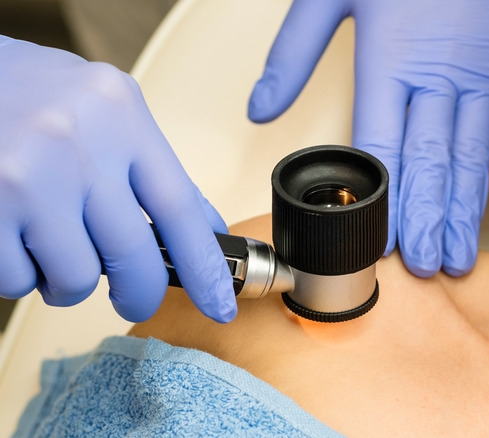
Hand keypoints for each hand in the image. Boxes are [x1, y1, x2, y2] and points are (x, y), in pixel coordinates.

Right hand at [0, 37, 236, 322]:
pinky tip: (15, 240)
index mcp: (120, 115)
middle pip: (135, 257)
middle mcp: (78, 144)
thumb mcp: (102, 109)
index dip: (205, 266)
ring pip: (77, 278)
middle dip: (139, 293)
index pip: (181, 206)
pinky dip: (20, 274)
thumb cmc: (23, 91)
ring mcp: (28, 178)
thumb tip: (201, 227)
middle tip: (132, 298)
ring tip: (51, 246)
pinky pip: (19, 280)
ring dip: (67, 279)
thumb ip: (148, 165)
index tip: (219, 302)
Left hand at [248, 0, 488, 276]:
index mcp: (388, 57)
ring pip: (474, 156)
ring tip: (458, 258)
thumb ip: (293, 52)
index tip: (378, 245)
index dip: (379, 203)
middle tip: (426, 269)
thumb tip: (261, 109)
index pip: (379, 148)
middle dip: (425, 222)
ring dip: (465, 212)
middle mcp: (439, 73)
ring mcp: (486, 70)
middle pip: (428, 163)